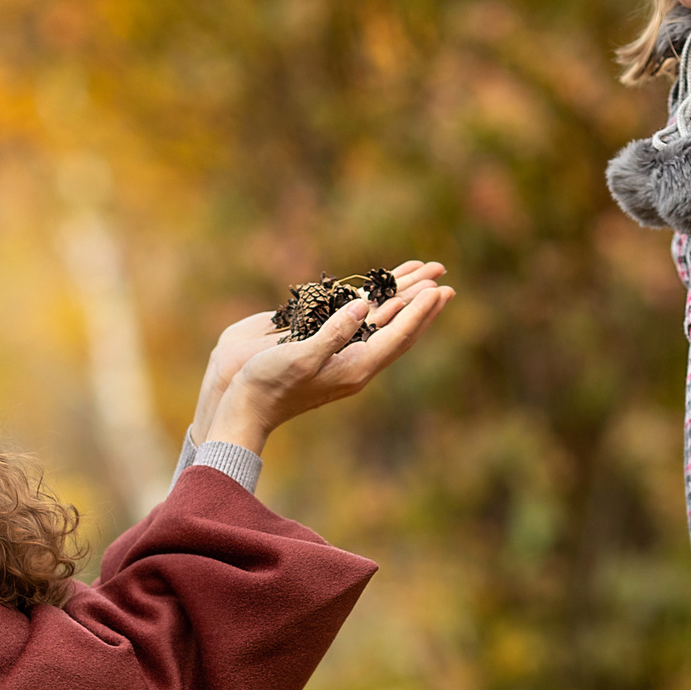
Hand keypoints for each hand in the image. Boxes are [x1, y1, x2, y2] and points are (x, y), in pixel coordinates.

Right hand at [203, 278, 452, 454]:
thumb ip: (332, 332)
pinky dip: (378, 308)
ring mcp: (344, 359)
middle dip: (422, 305)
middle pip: (400, 331)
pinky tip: (381, 298)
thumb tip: (361, 306)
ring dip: (404, 304)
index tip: (437, 289)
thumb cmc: (268, 384)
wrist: (246, 408)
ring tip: (424, 284)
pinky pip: (364, 328)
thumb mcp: (300, 357)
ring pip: (384, 327)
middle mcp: (356, 363)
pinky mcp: (330, 354)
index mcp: (355, 367)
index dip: (419, 311)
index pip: (397, 335)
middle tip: (444, 281)